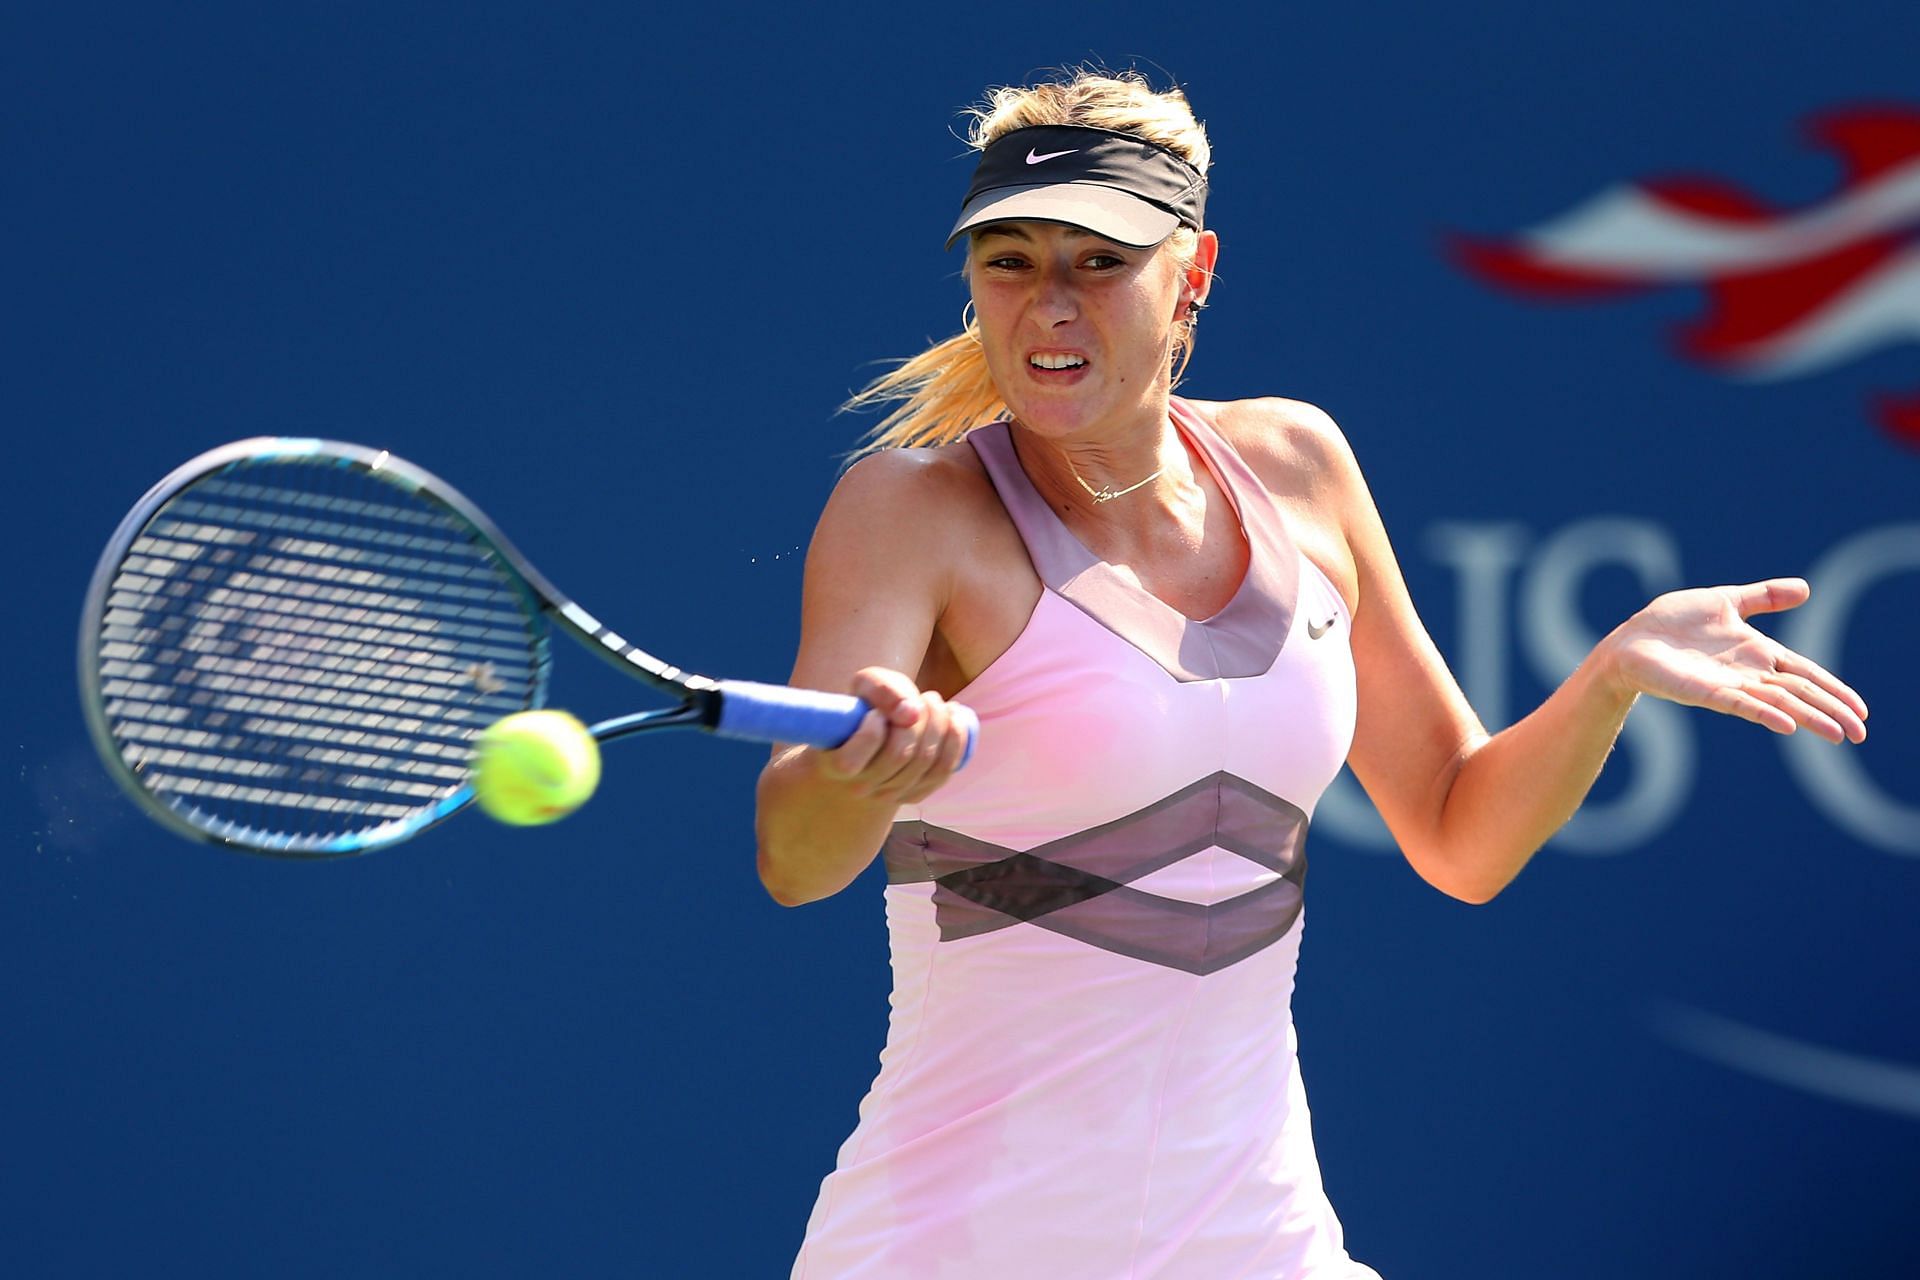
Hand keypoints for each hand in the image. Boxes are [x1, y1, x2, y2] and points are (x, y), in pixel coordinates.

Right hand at [813, 667, 970, 803]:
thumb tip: (911, 714)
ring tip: (934, 702)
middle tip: (923, 697)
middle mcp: (861, 787)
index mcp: (838, 763)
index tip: (877, 712)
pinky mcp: (916, 794)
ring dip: (939, 723)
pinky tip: (954, 717)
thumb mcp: (866, 686)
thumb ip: (881, 690)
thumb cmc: (866, 707)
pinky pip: (943, 771)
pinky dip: (955, 740)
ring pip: (925, 760)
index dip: (874, 728)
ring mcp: (889, 795)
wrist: (875, 736)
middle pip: (901, 753)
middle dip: (920, 717)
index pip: (860, 753)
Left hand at [1607, 578, 1867, 743]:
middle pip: (1800, 693)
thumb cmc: (1672, 622)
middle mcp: (1748, 673)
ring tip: (1838, 734)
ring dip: (1809, 718)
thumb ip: (1764, 597)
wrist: (1631, 640)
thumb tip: (1806, 589)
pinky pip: (1740, 704)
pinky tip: (1787, 724)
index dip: (1834, 689)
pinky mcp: (1705, 692)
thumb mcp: (1726, 601)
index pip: (1805, 673)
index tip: (1861, 710)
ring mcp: (1728, 685)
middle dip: (1831, 710)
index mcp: (1757, 653)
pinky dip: (1765, 713)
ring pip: (1778, 703)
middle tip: (1861, 733)